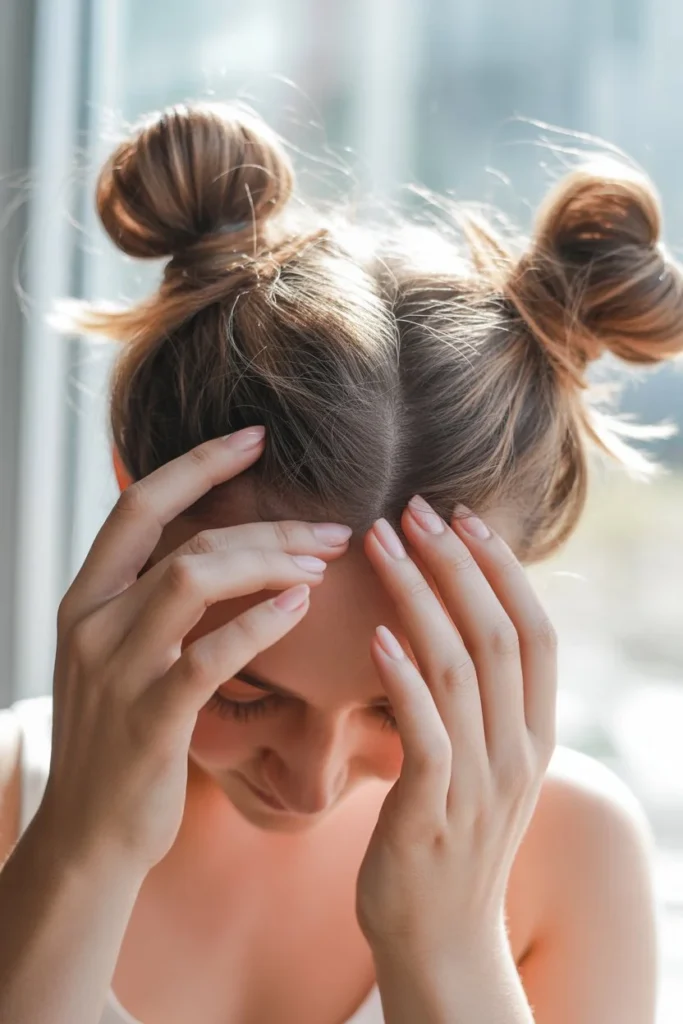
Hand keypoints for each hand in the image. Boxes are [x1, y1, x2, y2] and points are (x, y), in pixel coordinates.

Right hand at [44, 427, 350, 874]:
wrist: (89, 837)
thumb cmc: (124, 741)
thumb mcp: (122, 658)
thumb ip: (156, 604)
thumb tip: (227, 551)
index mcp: (86, 596)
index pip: (140, 503)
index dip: (199, 463)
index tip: (257, 437)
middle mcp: (91, 621)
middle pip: (185, 537)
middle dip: (267, 524)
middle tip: (332, 528)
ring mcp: (113, 669)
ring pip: (193, 577)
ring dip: (270, 562)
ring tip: (325, 564)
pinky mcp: (147, 719)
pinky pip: (209, 655)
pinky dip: (261, 623)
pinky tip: (301, 607)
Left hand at [355, 496, 556, 967]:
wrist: (439, 941)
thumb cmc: (447, 838)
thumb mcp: (482, 765)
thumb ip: (478, 702)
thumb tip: (451, 626)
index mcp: (535, 735)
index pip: (536, 632)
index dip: (502, 569)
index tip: (462, 516)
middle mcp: (518, 753)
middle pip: (500, 635)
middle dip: (458, 564)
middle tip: (414, 508)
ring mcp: (480, 786)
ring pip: (461, 671)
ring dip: (420, 599)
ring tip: (380, 543)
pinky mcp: (432, 815)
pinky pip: (426, 735)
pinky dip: (404, 680)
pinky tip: (376, 636)